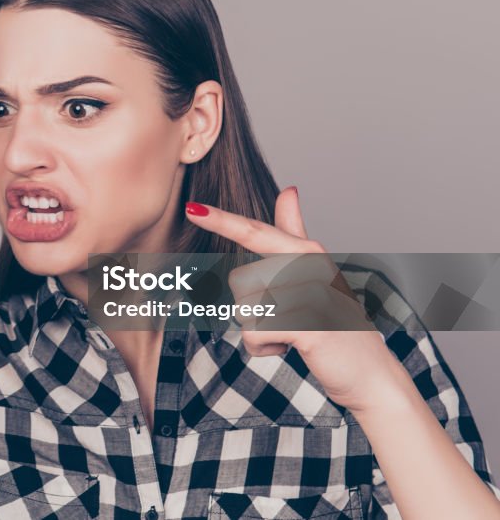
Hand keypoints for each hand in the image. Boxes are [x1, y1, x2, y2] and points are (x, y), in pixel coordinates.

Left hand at [184, 187, 405, 412]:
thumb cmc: (335, 321)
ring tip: (293, 334)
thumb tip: (289, 190)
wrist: (370, 373)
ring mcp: (312, 295)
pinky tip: (290, 349)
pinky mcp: (308, 326)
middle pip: (240, 281)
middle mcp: (310, 267)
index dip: (222, 221)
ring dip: (258, 331)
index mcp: (307, 252)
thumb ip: (296, 233)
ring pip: (244, 310)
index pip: (256, 232)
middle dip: (253, 309)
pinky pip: (255, 334)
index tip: (192, 208)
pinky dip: (263, 349)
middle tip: (289, 319)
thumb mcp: (316, 272)